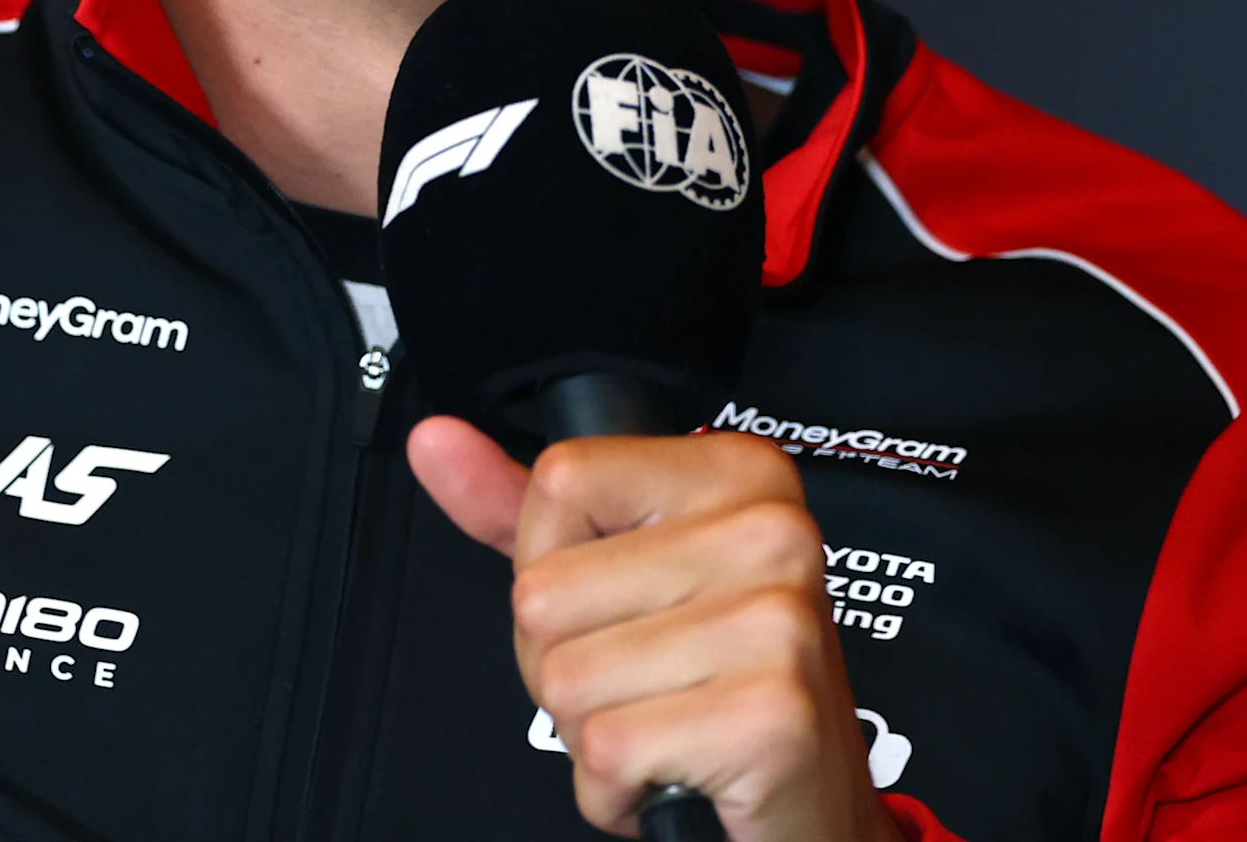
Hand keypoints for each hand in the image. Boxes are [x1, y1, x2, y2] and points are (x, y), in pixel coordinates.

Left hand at [409, 417, 894, 841]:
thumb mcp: (622, 580)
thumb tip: (435, 441)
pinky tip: (672, 772)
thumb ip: (525, 513)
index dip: (551, 566)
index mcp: (737, 474)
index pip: (559, 482)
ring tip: (662, 726)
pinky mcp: (769, 715)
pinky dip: (615, 789)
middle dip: (564, 667)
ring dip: (592, 733)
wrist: (812, 807)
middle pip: (544, 594)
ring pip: (566, 680)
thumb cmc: (715, 688)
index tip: (617, 604)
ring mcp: (775, 621)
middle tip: (644, 685)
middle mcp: (770, 533)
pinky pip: (606, 749)